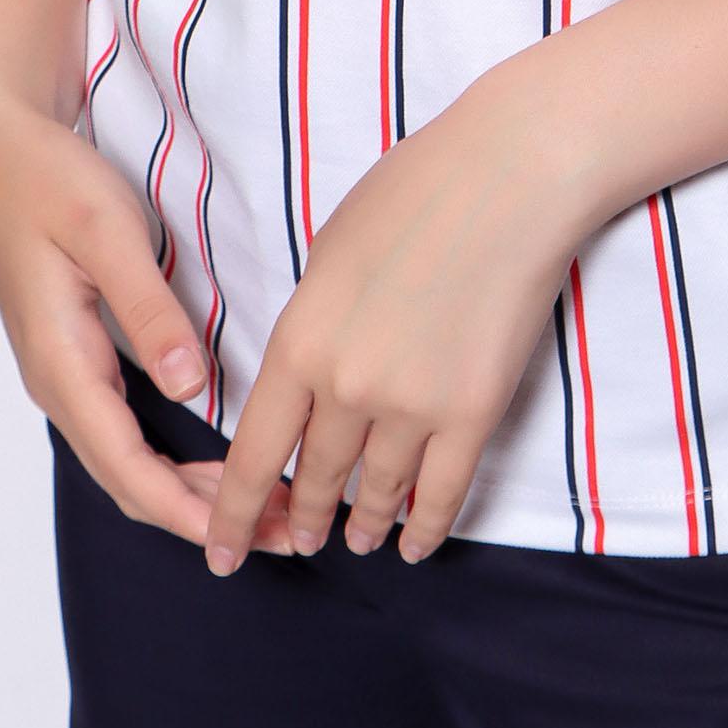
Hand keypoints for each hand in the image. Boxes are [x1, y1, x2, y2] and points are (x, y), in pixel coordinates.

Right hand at [0, 92, 295, 555]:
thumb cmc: (49, 180)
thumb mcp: (105, 231)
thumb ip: (147, 309)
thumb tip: (187, 387)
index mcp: (62, 363)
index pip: (127, 469)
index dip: (186, 511)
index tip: (243, 536)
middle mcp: (59, 383)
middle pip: (130, 481)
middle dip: (202, 515)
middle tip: (281, 528)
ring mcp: (66, 372)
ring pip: (128, 460)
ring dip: (190, 490)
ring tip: (261, 500)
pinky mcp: (77, 354)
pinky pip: (124, 429)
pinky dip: (171, 457)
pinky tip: (215, 453)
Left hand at [202, 71, 585, 573]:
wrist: (509, 176)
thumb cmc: (416, 192)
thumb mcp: (330, 254)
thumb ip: (312, 326)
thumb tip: (309, 377)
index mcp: (300, 341)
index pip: (253, 453)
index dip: (233, 513)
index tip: (219, 552)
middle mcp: (348, 387)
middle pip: (315, 478)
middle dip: (304, 518)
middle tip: (297, 541)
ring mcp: (413, 406)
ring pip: (378, 494)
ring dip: (365, 526)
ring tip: (358, 541)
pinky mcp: (474, 413)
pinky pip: (443, 494)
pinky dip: (426, 527)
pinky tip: (415, 543)